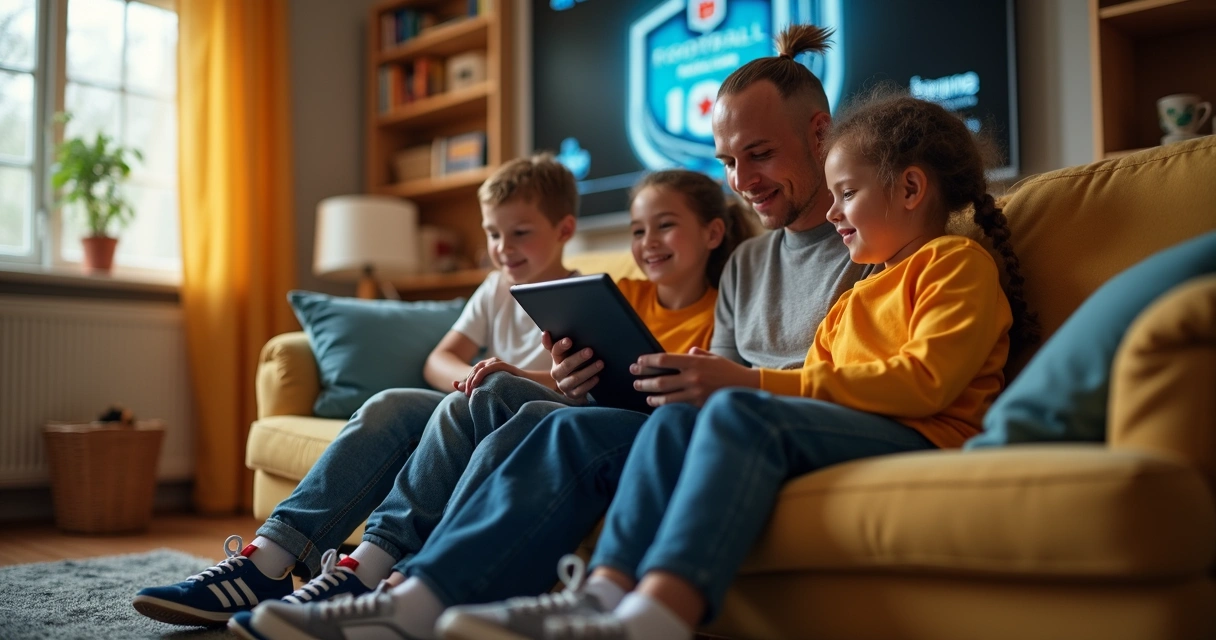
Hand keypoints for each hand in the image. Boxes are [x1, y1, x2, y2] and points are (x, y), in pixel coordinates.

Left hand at [454, 357, 523, 395]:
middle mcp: (489, 362)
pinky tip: (475, 384)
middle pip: (473, 370)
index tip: (457, 388)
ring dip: (472, 379)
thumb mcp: (488, 387)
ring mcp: (496, 362)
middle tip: (465, 394)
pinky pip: (488, 368)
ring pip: (479, 368)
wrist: (527, 385)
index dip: (463, 381)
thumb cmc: (508, 387)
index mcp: (485, 367)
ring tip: (469, 390)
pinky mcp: (502, 365)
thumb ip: (472, 385)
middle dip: (467, 382)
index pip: (471, 373)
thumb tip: (453, 384)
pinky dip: (480, 375)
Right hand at [542, 331, 601, 401]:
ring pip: (575, 378)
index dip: (561, 346)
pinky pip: (581, 390)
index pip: (555, 351)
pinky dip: (589, 383)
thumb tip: (546, 332)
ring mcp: (564, 385)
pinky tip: (597, 378)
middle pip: (566, 365)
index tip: (569, 340)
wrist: (575, 387)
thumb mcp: (566, 354)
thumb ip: (560, 344)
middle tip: (590, 351)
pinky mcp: (572, 395)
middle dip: (578, 358)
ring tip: (600, 363)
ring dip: (588, 370)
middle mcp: (557, 372)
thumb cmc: (572, 365)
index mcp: (556, 359)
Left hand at [631, 347, 760, 406]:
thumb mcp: (714, 358)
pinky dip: (666, 406)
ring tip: (645, 395)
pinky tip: (658, 405)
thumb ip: (698, 355)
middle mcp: (693, 377)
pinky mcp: (698, 405)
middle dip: (644, 380)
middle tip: (634, 380)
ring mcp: (695, 393)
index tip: (639, 362)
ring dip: (652, 396)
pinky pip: (678, 406)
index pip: (664, 360)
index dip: (649, 361)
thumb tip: (685, 354)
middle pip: (661, 380)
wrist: (748, 387)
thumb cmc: (730, 371)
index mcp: (695, 362)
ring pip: (666, 397)